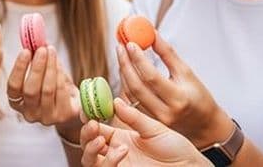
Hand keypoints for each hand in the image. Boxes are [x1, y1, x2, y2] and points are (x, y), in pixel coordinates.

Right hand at [6, 46, 80, 142]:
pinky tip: (59, 64)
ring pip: (47, 90)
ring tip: (52, 51)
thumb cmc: (52, 84)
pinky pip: (60, 92)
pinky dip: (60, 75)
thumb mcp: (41, 71)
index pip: (13, 88)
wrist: (72, 103)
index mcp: (17, 102)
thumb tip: (35, 38)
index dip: (18, 69)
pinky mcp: (62, 116)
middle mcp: (29, 114)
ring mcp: (46, 117)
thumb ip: (36, 57)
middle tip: (42, 49)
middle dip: (37, 67)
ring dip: (50, 67)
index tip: (26, 51)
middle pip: (30, 90)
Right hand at [80, 98, 209, 166]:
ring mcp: (118, 166)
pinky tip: (121, 150)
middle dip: (85, 134)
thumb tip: (115, 101)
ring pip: (90, 161)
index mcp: (121, 138)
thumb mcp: (154, 129)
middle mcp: (116, 152)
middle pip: (88, 145)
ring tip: (102, 137)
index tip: (88, 109)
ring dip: (90, 148)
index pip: (97, 128)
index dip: (89, 119)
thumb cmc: (176, 149)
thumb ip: (134, 117)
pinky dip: (109, 160)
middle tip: (93, 124)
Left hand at [118, 36, 232, 146]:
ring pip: (131, 94)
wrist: (204, 124)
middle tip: (120, 46)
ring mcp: (156, 119)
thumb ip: (167, 53)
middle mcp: (165, 111)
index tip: (130, 43)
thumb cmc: (197, 95)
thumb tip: (151, 33)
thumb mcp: (186, 72)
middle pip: (137, 86)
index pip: (151, 77)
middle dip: (125, 64)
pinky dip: (126, 84)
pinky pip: (132, 101)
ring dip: (123, 72)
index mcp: (178, 98)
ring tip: (121, 54)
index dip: (138, 59)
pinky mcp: (149, 121)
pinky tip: (125, 70)